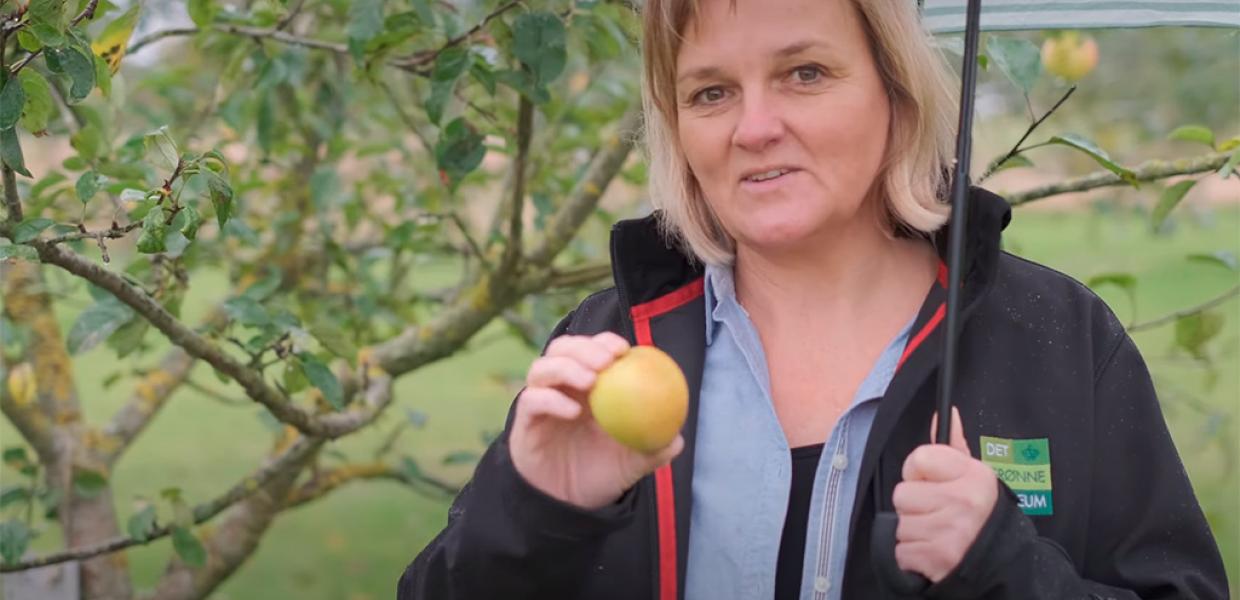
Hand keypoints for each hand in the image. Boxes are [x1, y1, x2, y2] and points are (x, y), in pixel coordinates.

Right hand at [509, 332, 684, 509]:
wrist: (569, 505)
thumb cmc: (601, 474)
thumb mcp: (632, 463)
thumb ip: (653, 449)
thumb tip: (677, 440)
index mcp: (587, 385)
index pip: (591, 349)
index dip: (604, 341)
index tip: (623, 349)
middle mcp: (561, 388)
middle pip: (563, 349)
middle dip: (583, 347)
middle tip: (605, 361)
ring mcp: (540, 403)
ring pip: (541, 368)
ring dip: (565, 367)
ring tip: (590, 381)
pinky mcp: (524, 423)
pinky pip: (531, 401)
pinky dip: (550, 399)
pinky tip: (573, 411)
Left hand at [892, 407, 997, 581]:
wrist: (1001, 562)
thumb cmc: (981, 515)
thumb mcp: (974, 476)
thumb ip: (953, 445)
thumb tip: (946, 413)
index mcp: (973, 475)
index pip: (918, 458)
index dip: (917, 473)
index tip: (930, 483)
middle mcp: (962, 501)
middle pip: (902, 493)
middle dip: (913, 506)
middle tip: (935, 514)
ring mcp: (949, 531)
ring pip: (899, 524)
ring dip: (912, 532)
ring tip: (936, 534)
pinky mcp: (936, 558)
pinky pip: (901, 551)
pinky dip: (911, 555)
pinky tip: (932, 552)